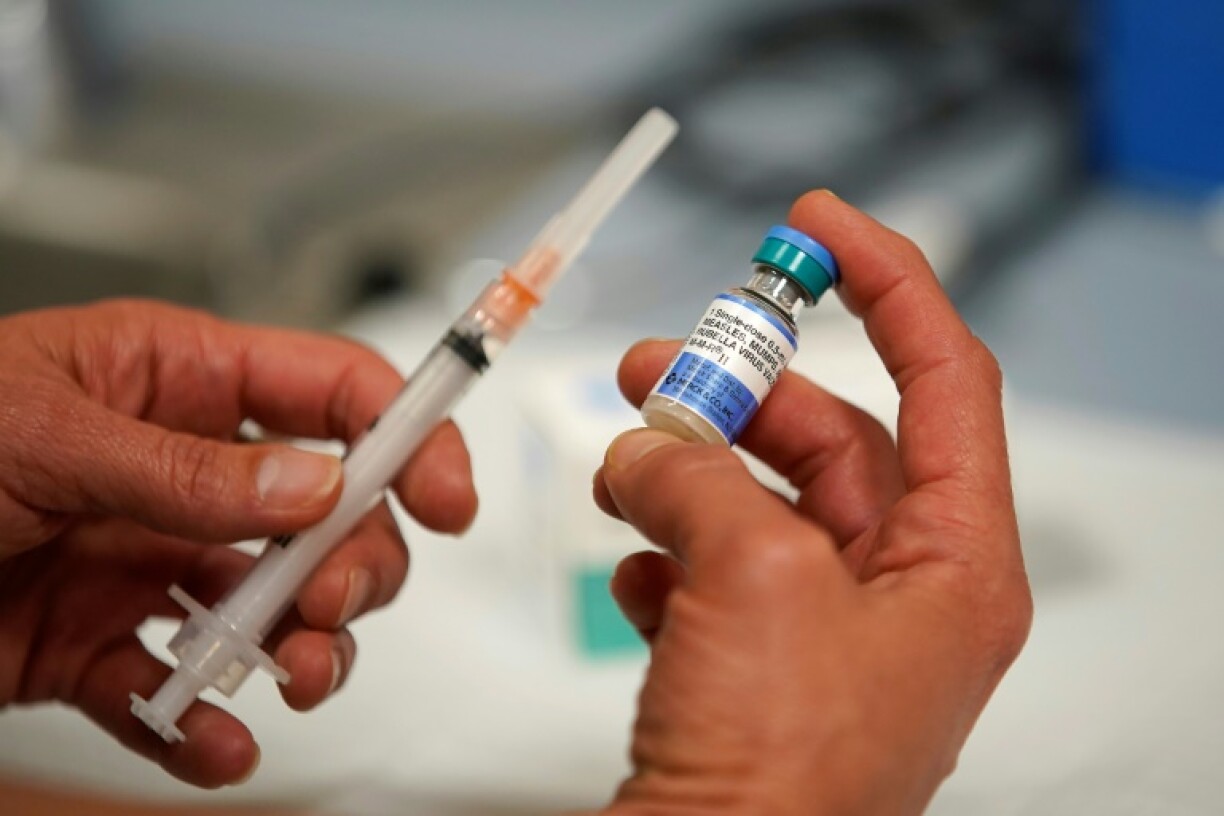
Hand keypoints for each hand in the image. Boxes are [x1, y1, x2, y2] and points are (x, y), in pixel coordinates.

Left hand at [0, 300, 476, 787]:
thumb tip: (314, 488)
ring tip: (292, 678)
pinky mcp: (102, 645)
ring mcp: (146, 561)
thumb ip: (185, 469)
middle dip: (356, 563)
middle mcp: (179, 472)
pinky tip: (213, 743)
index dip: (407, 434)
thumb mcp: (40, 432)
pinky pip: (184, 691)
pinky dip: (210, 730)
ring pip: (277, 606)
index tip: (446, 497)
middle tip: (329, 603)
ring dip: (307, 650)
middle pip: (331, 513)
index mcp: (174, 379)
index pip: (331, 391)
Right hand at [593, 192, 1030, 814]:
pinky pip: (716, 573)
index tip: (822, 227)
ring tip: (621, 461)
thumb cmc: (781, 779)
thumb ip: (702, 479)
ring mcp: (825, 635)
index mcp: (955, 568)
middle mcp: (901, 598)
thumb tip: (646, 449)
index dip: (890, 284)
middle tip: (662, 361)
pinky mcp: (757, 669)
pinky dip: (666, 552)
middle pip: (834, 441)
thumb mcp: (755, 578)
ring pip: (760, 503)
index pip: (947, 380)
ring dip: (686, 471)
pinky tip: (634, 567)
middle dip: (744, 390)